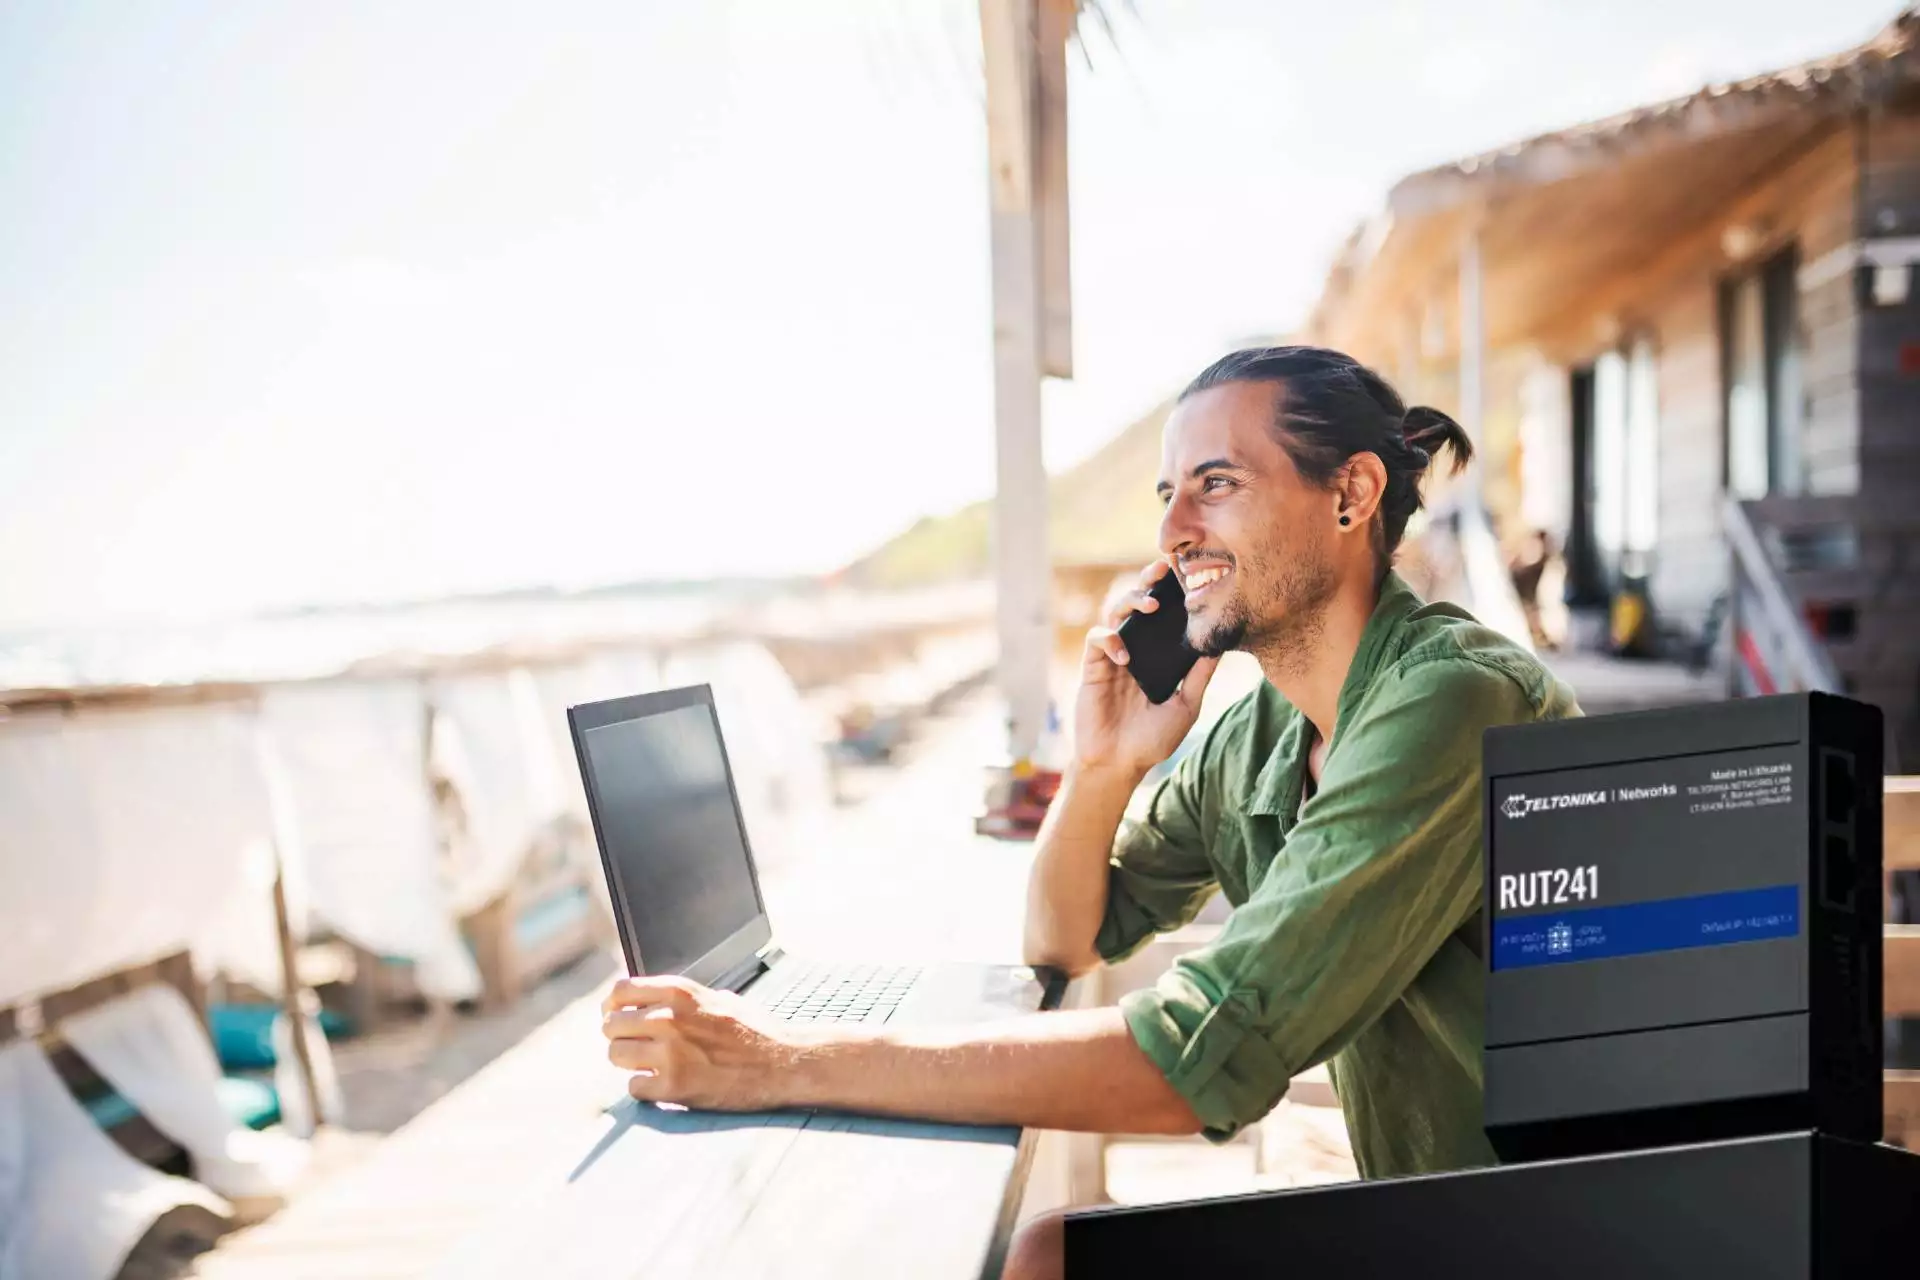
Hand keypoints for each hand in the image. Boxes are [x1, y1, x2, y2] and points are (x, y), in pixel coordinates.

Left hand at [601, 975, 799, 1110]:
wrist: (782, 1063)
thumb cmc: (754, 1032)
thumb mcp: (717, 999)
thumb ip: (680, 999)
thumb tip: (647, 1001)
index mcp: (679, 993)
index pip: (620, 991)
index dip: (613, 1006)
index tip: (616, 1016)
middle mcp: (669, 1018)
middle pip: (611, 1025)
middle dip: (621, 1037)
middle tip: (636, 1046)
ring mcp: (669, 1052)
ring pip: (616, 1055)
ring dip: (630, 1063)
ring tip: (651, 1065)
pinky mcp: (673, 1086)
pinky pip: (634, 1087)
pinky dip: (646, 1088)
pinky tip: (664, 1084)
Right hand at [1074, 560, 1218, 776]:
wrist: (1119, 764)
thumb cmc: (1153, 739)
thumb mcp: (1186, 706)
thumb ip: (1199, 676)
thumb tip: (1221, 644)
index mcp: (1157, 656)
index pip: (1163, 616)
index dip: (1170, 592)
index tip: (1185, 573)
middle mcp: (1135, 650)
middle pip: (1136, 604)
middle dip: (1147, 581)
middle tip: (1162, 569)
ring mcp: (1112, 657)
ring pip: (1115, 613)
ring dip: (1130, 601)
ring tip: (1149, 604)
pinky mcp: (1092, 667)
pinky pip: (1097, 639)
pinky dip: (1110, 639)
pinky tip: (1125, 656)